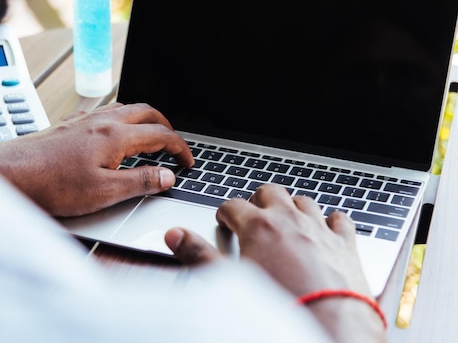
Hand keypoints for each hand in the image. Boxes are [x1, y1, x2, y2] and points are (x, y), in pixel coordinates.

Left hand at [0, 102, 193, 215]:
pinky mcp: (69, 124)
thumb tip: (167, 176)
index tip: (187, 161)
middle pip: (146, 111)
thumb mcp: (104, 192)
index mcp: (115, 136)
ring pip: (124, 108)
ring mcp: (84, 119)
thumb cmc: (51, 184)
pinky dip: (120, 119)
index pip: (160, 134)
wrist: (10, 174)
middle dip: (166, 125)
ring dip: (143, 119)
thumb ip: (140, 181)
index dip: (180, 148)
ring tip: (149, 136)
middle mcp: (101, 121)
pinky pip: (104, 111)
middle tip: (174, 143)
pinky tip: (112, 133)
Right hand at [165, 184, 384, 342]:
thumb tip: (176, 236)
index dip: (225, 212)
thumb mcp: (229, 282)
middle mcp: (290, 220)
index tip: (224, 221)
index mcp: (258, 226)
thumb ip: (199, 254)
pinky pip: (339, 218)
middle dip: (258, 200)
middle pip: (270, 192)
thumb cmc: (280, 308)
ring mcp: (320, 229)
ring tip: (286, 220)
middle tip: (253, 215)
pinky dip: (330, 220)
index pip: (233, 204)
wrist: (328, 329)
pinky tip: (326, 228)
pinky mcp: (346, 244)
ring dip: (293, 206)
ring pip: (304, 201)